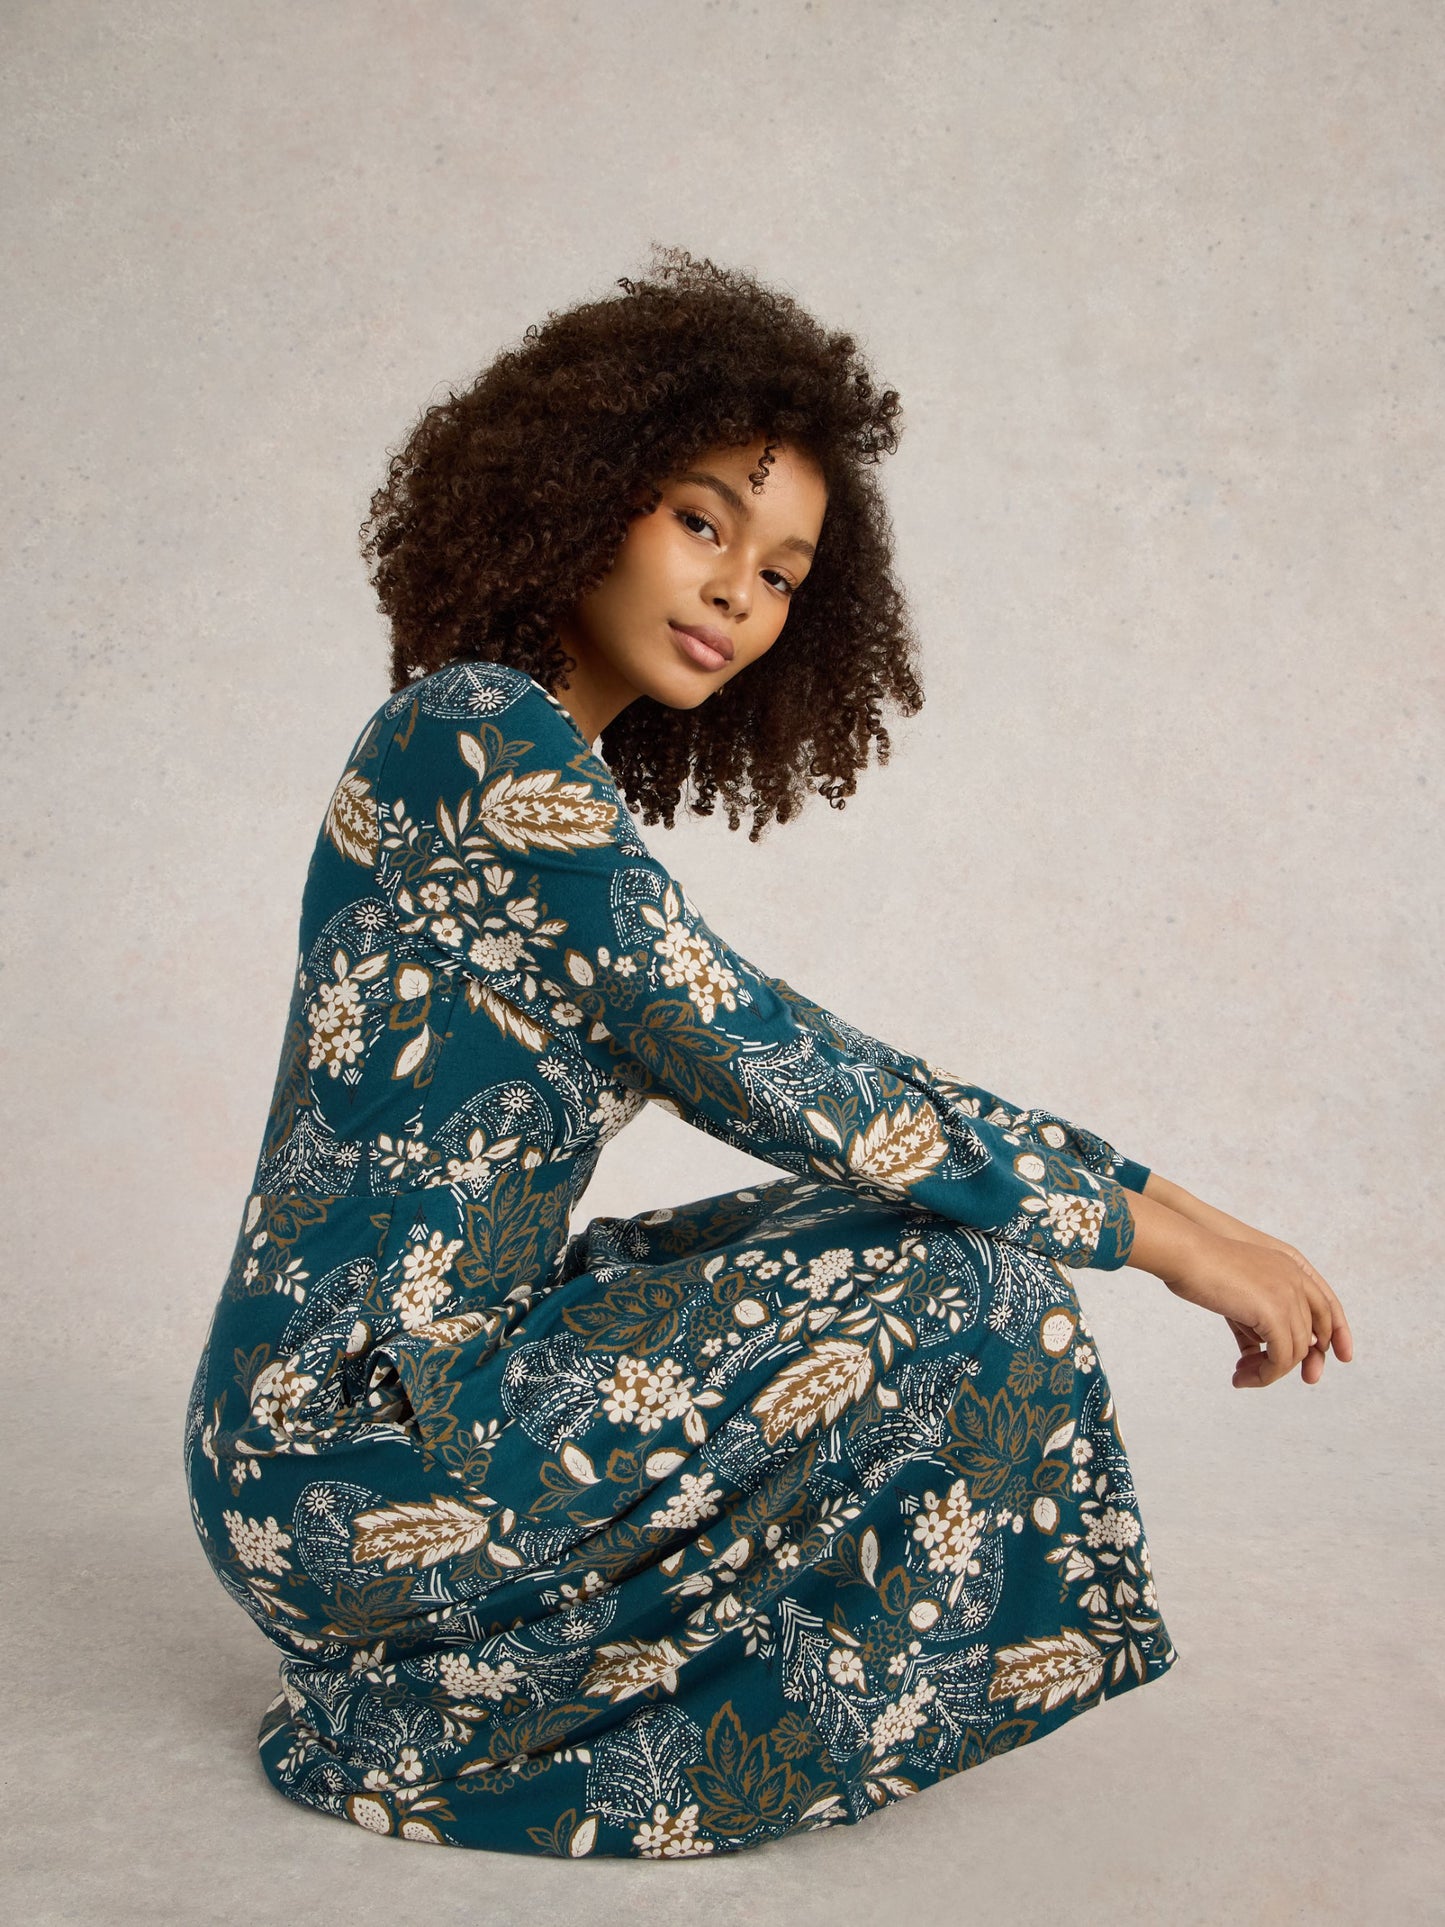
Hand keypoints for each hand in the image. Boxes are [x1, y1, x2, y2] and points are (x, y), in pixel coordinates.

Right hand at [1126, 1179, 1353, 1387]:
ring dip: (1269, 1371)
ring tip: (1242, 1376)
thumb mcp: (1235, 1292)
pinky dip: (1264, 1375)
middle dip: (1294, 1363)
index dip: (1333, 1335)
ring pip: (1296, 1351)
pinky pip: (1281, 1358)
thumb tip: (1257, 1350)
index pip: (1327, 1307)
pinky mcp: (1275, 1314)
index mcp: (1290, 1266)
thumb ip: (1253, 1318)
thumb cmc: (1198, 1266)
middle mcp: (1296, 1280)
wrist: (1186, 1252)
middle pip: (1313, 1335)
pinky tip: (1240, 1376)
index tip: (1326, 1361)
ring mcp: (1289, 1296)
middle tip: (1260, 1377)